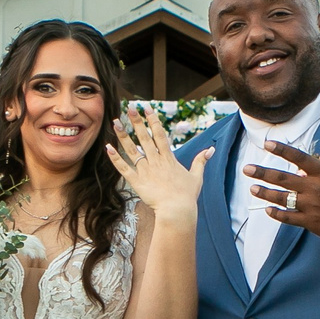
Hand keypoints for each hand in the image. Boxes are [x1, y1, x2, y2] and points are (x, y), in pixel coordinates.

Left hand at [105, 103, 211, 221]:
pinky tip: (109, 148)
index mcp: (169, 158)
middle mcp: (156, 161)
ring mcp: (145, 171)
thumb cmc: (187, 195)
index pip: (160, 135)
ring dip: (123, 136)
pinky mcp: (137, 182)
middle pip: (144, 137)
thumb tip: (210, 149)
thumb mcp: (196, 176)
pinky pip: (124, 168)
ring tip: (116, 123)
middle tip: (130, 108)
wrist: (176, 210)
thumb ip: (200, 161)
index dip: (153, 121)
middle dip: (136, 122)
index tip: (148, 109)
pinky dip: (116, 159)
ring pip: (132, 150)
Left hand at [244, 126, 319, 246]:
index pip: (299, 158)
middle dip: (263, 173)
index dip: (282, 150)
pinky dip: (278, 214)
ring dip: (266, 193)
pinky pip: (289, 218)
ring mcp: (311, 206)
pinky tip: (268, 210)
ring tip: (253, 188)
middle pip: (283, 178)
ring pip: (283, 199)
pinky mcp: (311, 222)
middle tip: (247, 169)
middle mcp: (315, 188)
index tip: (267, 144)